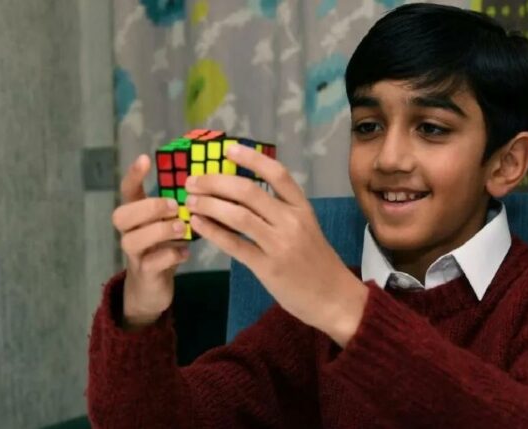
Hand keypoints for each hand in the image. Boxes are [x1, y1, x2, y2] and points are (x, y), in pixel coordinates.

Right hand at [111, 154, 189, 329]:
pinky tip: (185, 252)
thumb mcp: (170, 224)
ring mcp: (135, 254)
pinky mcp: (145, 273)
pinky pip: (152, 263)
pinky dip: (171, 256)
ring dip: (160, 230)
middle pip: (121, 215)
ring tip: (183, 228)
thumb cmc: (164, 248)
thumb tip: (206, 183)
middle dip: (149, 208)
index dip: (133, 175)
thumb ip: (179, 207)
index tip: (145, 158)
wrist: (151, 289)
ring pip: (133, 239)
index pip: (127, 191)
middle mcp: (130, 233)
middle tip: (175, 206)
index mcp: (137, 216)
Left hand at [185, 145, 367, 345]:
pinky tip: (198, 224)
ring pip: (238, 215)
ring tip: (191, 201)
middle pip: (249, 191)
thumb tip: (242, 194)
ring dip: (210, 204)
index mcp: (302, 208)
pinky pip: (235, 245)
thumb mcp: (307, 228)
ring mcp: (280, 244)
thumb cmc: (317, 262)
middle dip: (216, 182)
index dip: (251, 158)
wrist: (335, 298)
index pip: (277, 174)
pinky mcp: (268, 268)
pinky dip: (212, 232)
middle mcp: (292, 221)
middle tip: (194, 180)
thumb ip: (281, 211)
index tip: (227, 150)